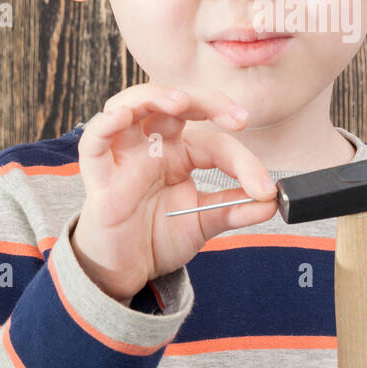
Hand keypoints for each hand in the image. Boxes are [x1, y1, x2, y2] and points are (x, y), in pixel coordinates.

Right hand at [70, 84, 278, 301]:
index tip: (264, 188)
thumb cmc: (156, 237)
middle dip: (207, 101)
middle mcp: (152, 146)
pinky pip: (93, 142)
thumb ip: (234, 210)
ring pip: (130, 104)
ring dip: (155, 95)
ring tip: (180, 101)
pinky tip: (122, 117)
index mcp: (179, 154)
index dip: (243, 161)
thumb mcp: (202, 222)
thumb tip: (273, 202)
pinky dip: (105, 124)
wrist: (124, 271)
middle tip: (237, 119)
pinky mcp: (99, 177)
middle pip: (174, 103)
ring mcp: (124, 157)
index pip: (215, 142)